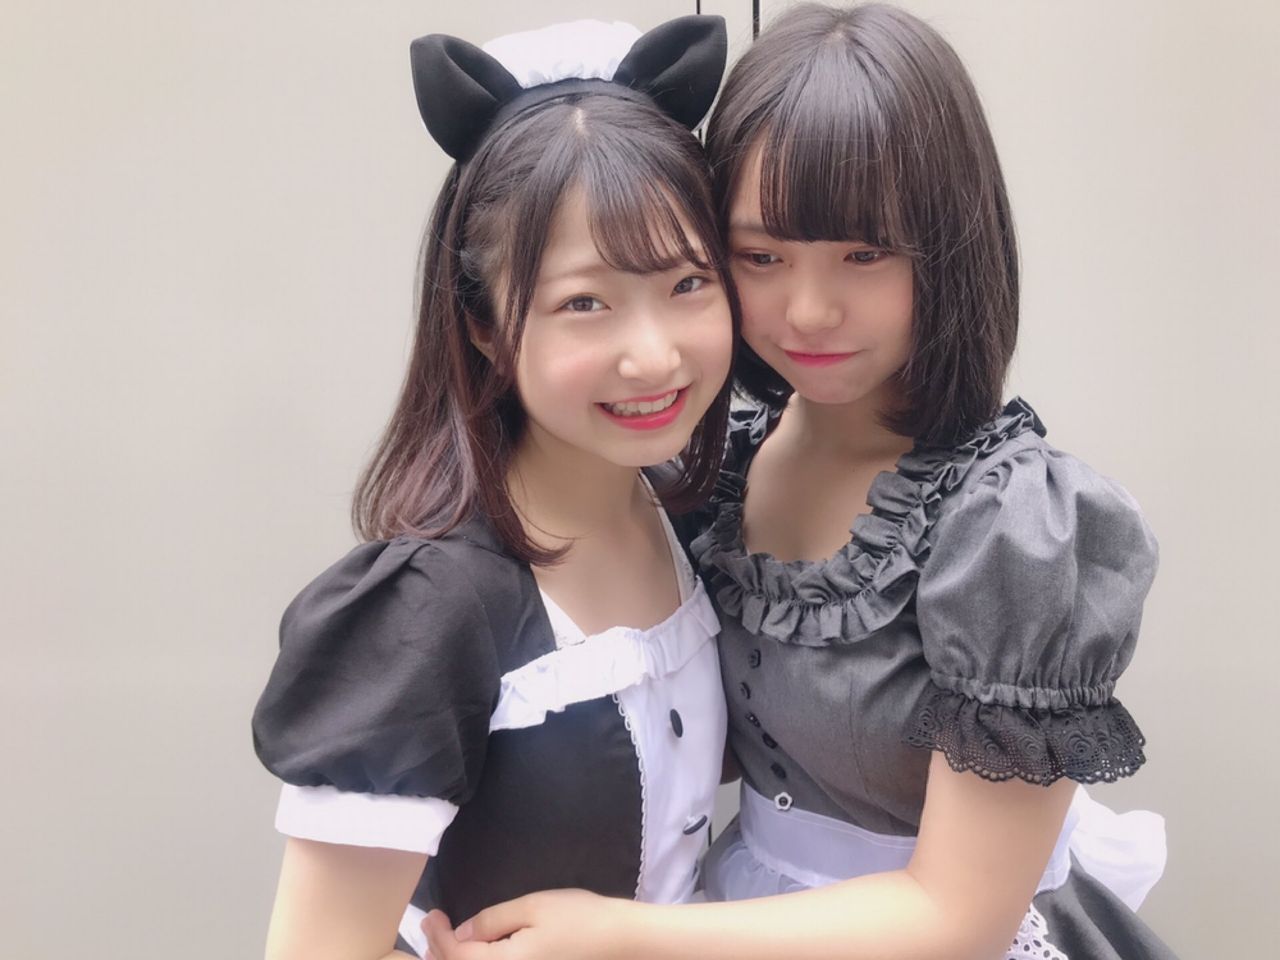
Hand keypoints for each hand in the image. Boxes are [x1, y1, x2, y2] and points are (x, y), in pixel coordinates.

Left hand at [422, 889, 641, 959]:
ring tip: (438, 947)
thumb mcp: (532, 907)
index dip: (438, 937)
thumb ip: (492, 921)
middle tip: (429, 925)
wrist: (616, 939)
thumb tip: (461, 933)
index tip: (430, 914)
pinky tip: (470, 955)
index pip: (458, 956)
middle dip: (439, 952)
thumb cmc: (576, 918)